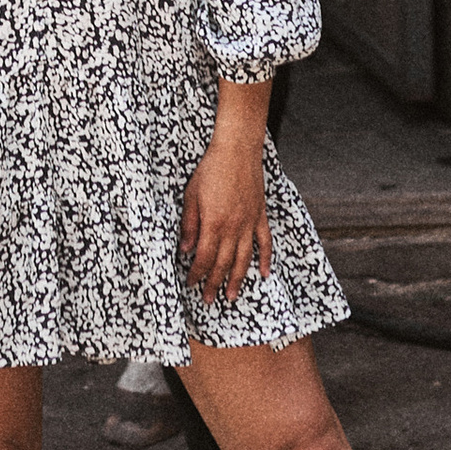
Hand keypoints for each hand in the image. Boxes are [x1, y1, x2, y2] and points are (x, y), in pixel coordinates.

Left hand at [179, 131, 271, 309]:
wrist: (237, 149)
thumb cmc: (211, 169)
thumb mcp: (192, 195)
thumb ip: (190, 224)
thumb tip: (185, 250)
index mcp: (214, 223)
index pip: (204, 258)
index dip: (197, 274)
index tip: (190, 284)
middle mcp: (233, 228)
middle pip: (223, 264)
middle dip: (214, 284)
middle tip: (208, 300)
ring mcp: (249, 223)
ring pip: (244, 259)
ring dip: (237, 280)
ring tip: (231, 297)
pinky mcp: (260, 216)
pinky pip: (265, 243)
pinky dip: (265, 260)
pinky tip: (263, 274)